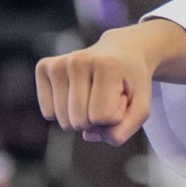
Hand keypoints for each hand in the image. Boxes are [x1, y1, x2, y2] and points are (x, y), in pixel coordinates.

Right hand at [35, 18, 185, 145]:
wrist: (122, 52)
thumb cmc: (132, 83)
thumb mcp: (141, 108)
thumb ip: (123, 130)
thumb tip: (87, 135)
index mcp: (106, 66)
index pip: (102, 118)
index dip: (116, 116)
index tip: (121, 96)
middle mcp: (78, 61)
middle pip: (80, 122)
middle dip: (98, 119)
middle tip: (108, 95)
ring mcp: (59, 63)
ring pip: (65, 121)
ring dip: (83, 115)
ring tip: (95, 92)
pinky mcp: (44, 67)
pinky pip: (48, 113)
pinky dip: (64, 112)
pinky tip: (76, 92)